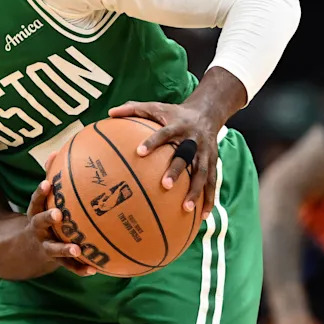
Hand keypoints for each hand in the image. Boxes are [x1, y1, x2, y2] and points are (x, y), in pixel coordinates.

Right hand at [25, 152, 97, 277]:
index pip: (35, 200)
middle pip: (39, 223)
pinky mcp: (55, 260)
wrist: (26, 250)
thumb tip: (56, 151)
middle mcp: (38, 230)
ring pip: (53, 248)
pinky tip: (94, 270)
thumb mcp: (42, 202)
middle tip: (58, 214)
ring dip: (64, 249)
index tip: (47, 183)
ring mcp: (45, 246)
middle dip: (48, 218)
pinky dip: (79, 268)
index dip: (40, 192)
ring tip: (77, 249)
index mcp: (35, 214)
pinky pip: (68, 266)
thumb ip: (50, 178)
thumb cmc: (42, 218)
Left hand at [109, 101, 219, 217]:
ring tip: (186, 208)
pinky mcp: (214, 162)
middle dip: (176, 170)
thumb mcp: (155, 107)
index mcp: (178, 126)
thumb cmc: (173, 113)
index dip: (153, 142)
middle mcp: (193, 140)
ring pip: (203, 173)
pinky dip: (209, 198)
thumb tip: (110, 113)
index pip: (164, 133)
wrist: (207, 113)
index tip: (139, 152)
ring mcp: (206, 153)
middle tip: (164, 185)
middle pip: (186, 156)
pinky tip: (203, 216)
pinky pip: (212, 182)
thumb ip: (133, 109)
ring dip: (196, 191)